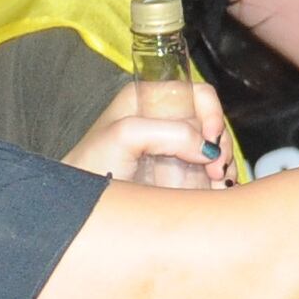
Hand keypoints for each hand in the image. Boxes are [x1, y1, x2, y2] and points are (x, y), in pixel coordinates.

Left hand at [67, 81, 229, 185]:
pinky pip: (207, 170)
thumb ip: (169, 133)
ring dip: (221, 165)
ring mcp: (169, 147)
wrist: (77, 206)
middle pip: (210, 121)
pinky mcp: (174, 172)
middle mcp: (161, 119)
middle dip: (219, 144)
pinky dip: (216, 180)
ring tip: (214, 183)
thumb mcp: (125, 137)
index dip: (211, 113)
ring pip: (213, 147)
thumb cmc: (89, 167)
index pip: (196, 93)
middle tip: (215, 169)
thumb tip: (206, 147)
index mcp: (147, 98)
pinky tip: (211, 190)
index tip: (211, 139)